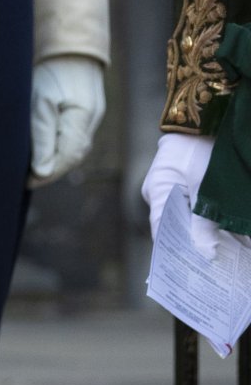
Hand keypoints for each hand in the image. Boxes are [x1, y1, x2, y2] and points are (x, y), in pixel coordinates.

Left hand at [29, 56, 105, 185]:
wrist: (68, 47)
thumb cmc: (51, 71)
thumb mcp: (41, 101)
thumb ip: (42, 136)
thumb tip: (43, 171)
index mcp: (83, 117)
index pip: (68, 157)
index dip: (48, 174)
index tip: (26, 181)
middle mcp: (91, 121)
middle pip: (72, 157)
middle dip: (50, 171)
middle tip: (24, 180)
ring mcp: (90, 119)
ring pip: (73, 150)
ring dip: (53, 161)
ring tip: (29, 170)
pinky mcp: (83, 115)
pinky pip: (72, 140)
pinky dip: (57, 150)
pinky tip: (41, 153)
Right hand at [142, 132, 227, 259]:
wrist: (205, 113)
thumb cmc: (200, 145)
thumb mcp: (205, 184)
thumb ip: (204, 219)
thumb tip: (206, 253)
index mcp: (158, 192)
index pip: (162, 231)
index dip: (176, 252)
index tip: (191, 271)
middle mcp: (160, 192)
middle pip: (175, 225)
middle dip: (195, 243)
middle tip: (215, 264)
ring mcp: (171, 186)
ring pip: (186, 215)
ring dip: (204, 230)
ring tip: (226, 249)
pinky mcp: (184, 180)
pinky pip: (192, 204)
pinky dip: (206, 216)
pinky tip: (226, 228)